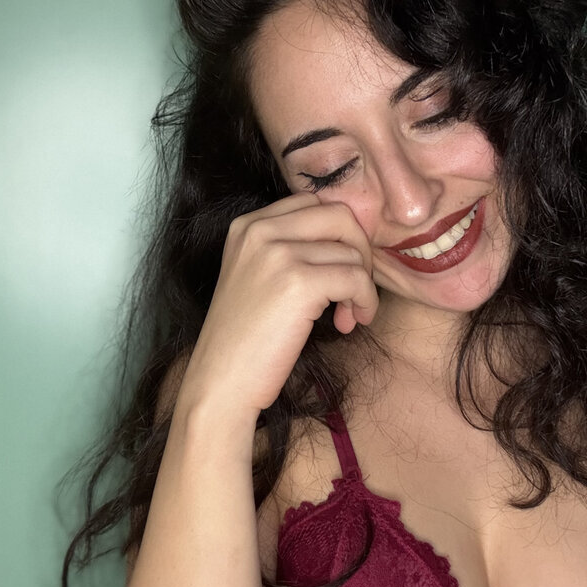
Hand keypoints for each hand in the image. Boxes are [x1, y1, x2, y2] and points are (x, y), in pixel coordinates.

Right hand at [183, 193, 379, 415]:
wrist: (222, 383)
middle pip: (339, 216)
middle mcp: (259, 231)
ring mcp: (278, 254)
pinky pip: (356, 278)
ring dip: (362, 285)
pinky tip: (350, 323)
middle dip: (359, 251)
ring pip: (352, 251)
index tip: (339, 269)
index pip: (314, 203)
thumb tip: (351, 240)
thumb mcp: (257, 277)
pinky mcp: (298, 282)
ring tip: (347, 316)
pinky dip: (364, 301)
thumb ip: (290, 248)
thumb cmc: (245, 340)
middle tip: (355, 289)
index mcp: (247, 226)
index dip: (338, 235)